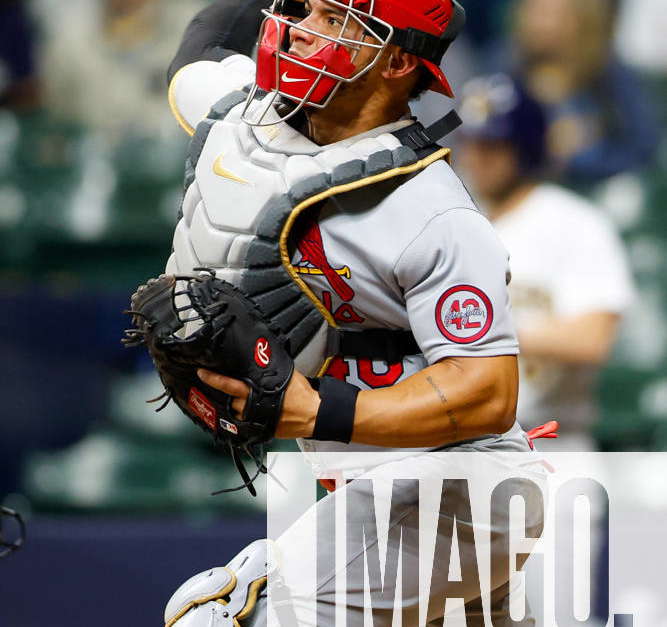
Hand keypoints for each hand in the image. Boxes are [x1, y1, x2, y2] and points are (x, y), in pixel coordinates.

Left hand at [197, 368, 319, 438]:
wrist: (313, 413)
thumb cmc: (302, 394)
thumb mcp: (283, 374)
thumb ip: (268, 370)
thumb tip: (260, 359)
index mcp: (257, 390)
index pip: (228, 384)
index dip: (213, 379)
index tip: (202, 373)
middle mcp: (253, 406)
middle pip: (230, 401)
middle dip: (229, 395)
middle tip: (231, 389)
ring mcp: (256, 419)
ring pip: (238, 413)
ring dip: (240, 407)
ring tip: (249, 401)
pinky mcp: (261, 429)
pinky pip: (248, 423)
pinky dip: (249, 417)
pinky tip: (256, 412)